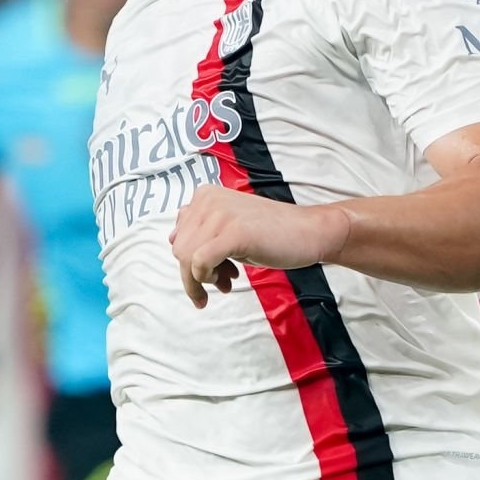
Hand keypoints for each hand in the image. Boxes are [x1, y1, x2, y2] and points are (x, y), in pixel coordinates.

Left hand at [168, 185, 350, 308]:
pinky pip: (199, 262)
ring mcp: (220, 214)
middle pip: (179, 250)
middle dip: (195, 274)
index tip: (213, 271)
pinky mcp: (233, 232)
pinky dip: (205, 279)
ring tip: (226, 283)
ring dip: (202, 280)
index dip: (191, 260)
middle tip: (223, 282)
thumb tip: (172, 240)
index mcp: (204, 195)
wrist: (308, 233)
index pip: (178, 236)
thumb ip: (201, 229)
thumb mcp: (229, 227)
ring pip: (186, 259)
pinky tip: (226, 283)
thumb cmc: (271, 233)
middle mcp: (208, 200)